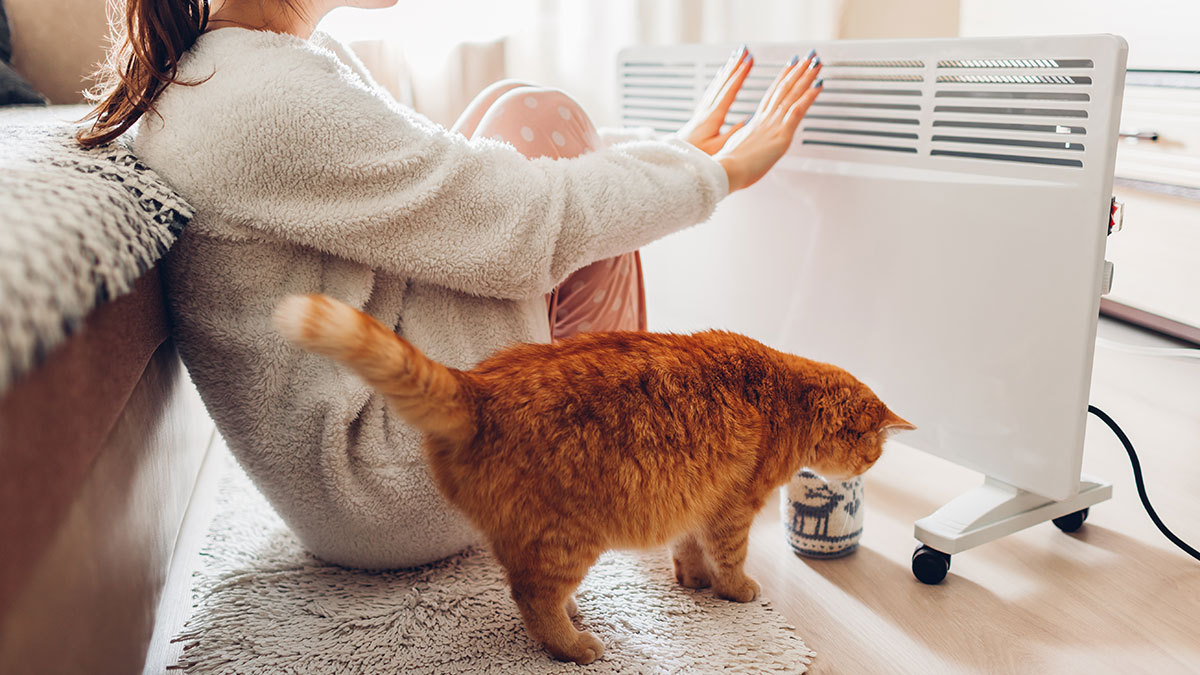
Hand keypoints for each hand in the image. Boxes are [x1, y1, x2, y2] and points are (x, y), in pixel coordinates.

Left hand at [677, 46, 753, 155]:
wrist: (674, 162)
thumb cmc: (695, 158)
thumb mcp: (717, 149)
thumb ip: (732, 134)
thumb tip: (748, 121)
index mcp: (712, 117)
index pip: (729, 91)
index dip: (740, 75)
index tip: (750, 60)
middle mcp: (705, 111)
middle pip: (722, 83)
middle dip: (734, 66)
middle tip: (744, 51)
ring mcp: (701, 113)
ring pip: (716, 85)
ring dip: (727, 71)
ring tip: (735, 58)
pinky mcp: (698, 117)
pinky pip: (711, 92)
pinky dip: (718, 81)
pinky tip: (721, 78)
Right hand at [715, 52, 822, 191]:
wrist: (725, 170)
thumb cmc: (728, 166)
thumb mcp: (736, 149)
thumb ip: (745, 141)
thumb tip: (747, 140)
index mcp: (755, 124)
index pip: (771, 95)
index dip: (782, 79)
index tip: (790, 66)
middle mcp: (765, 120)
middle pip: (783, 89)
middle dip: (797, 71)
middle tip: (807, 57)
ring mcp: (773, 125)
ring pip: (792, 94)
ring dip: (806, 77)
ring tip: (815, 62)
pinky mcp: (781, 135)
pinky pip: (798, 110)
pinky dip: (809, 96)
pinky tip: (818, 86)